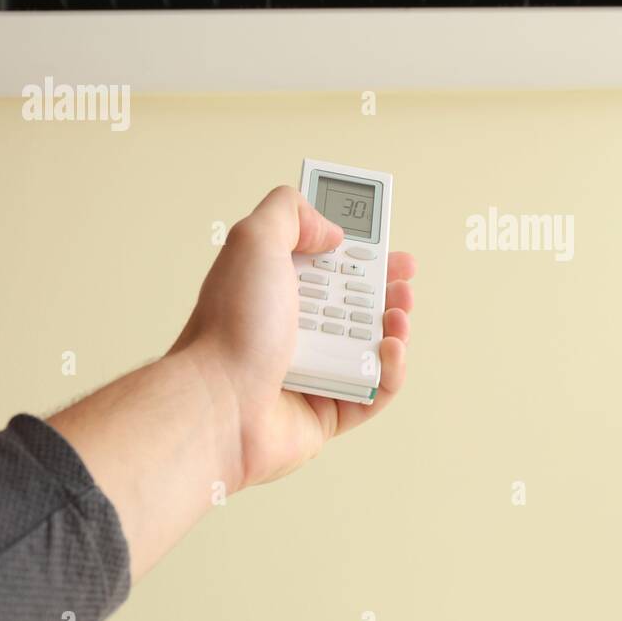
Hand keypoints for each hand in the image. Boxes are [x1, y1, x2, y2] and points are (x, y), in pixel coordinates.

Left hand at [170, 186, 414, 491]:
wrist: (219, 401)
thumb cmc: (229, 329)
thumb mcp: (253, 241)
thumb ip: (290, 212)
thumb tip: (330, 231)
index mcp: (275, 288)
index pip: (324, 261)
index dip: (357, 249)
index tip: (382, 242)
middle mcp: (293, 327)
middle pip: (355, 300)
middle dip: (386, 285)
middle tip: (402, 277)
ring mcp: (313, 369)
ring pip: (371, 345)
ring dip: (396, 325)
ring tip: (397, 314)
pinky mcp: (329, 409)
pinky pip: (376, 391)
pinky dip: (392, 370)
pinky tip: (389, 351)